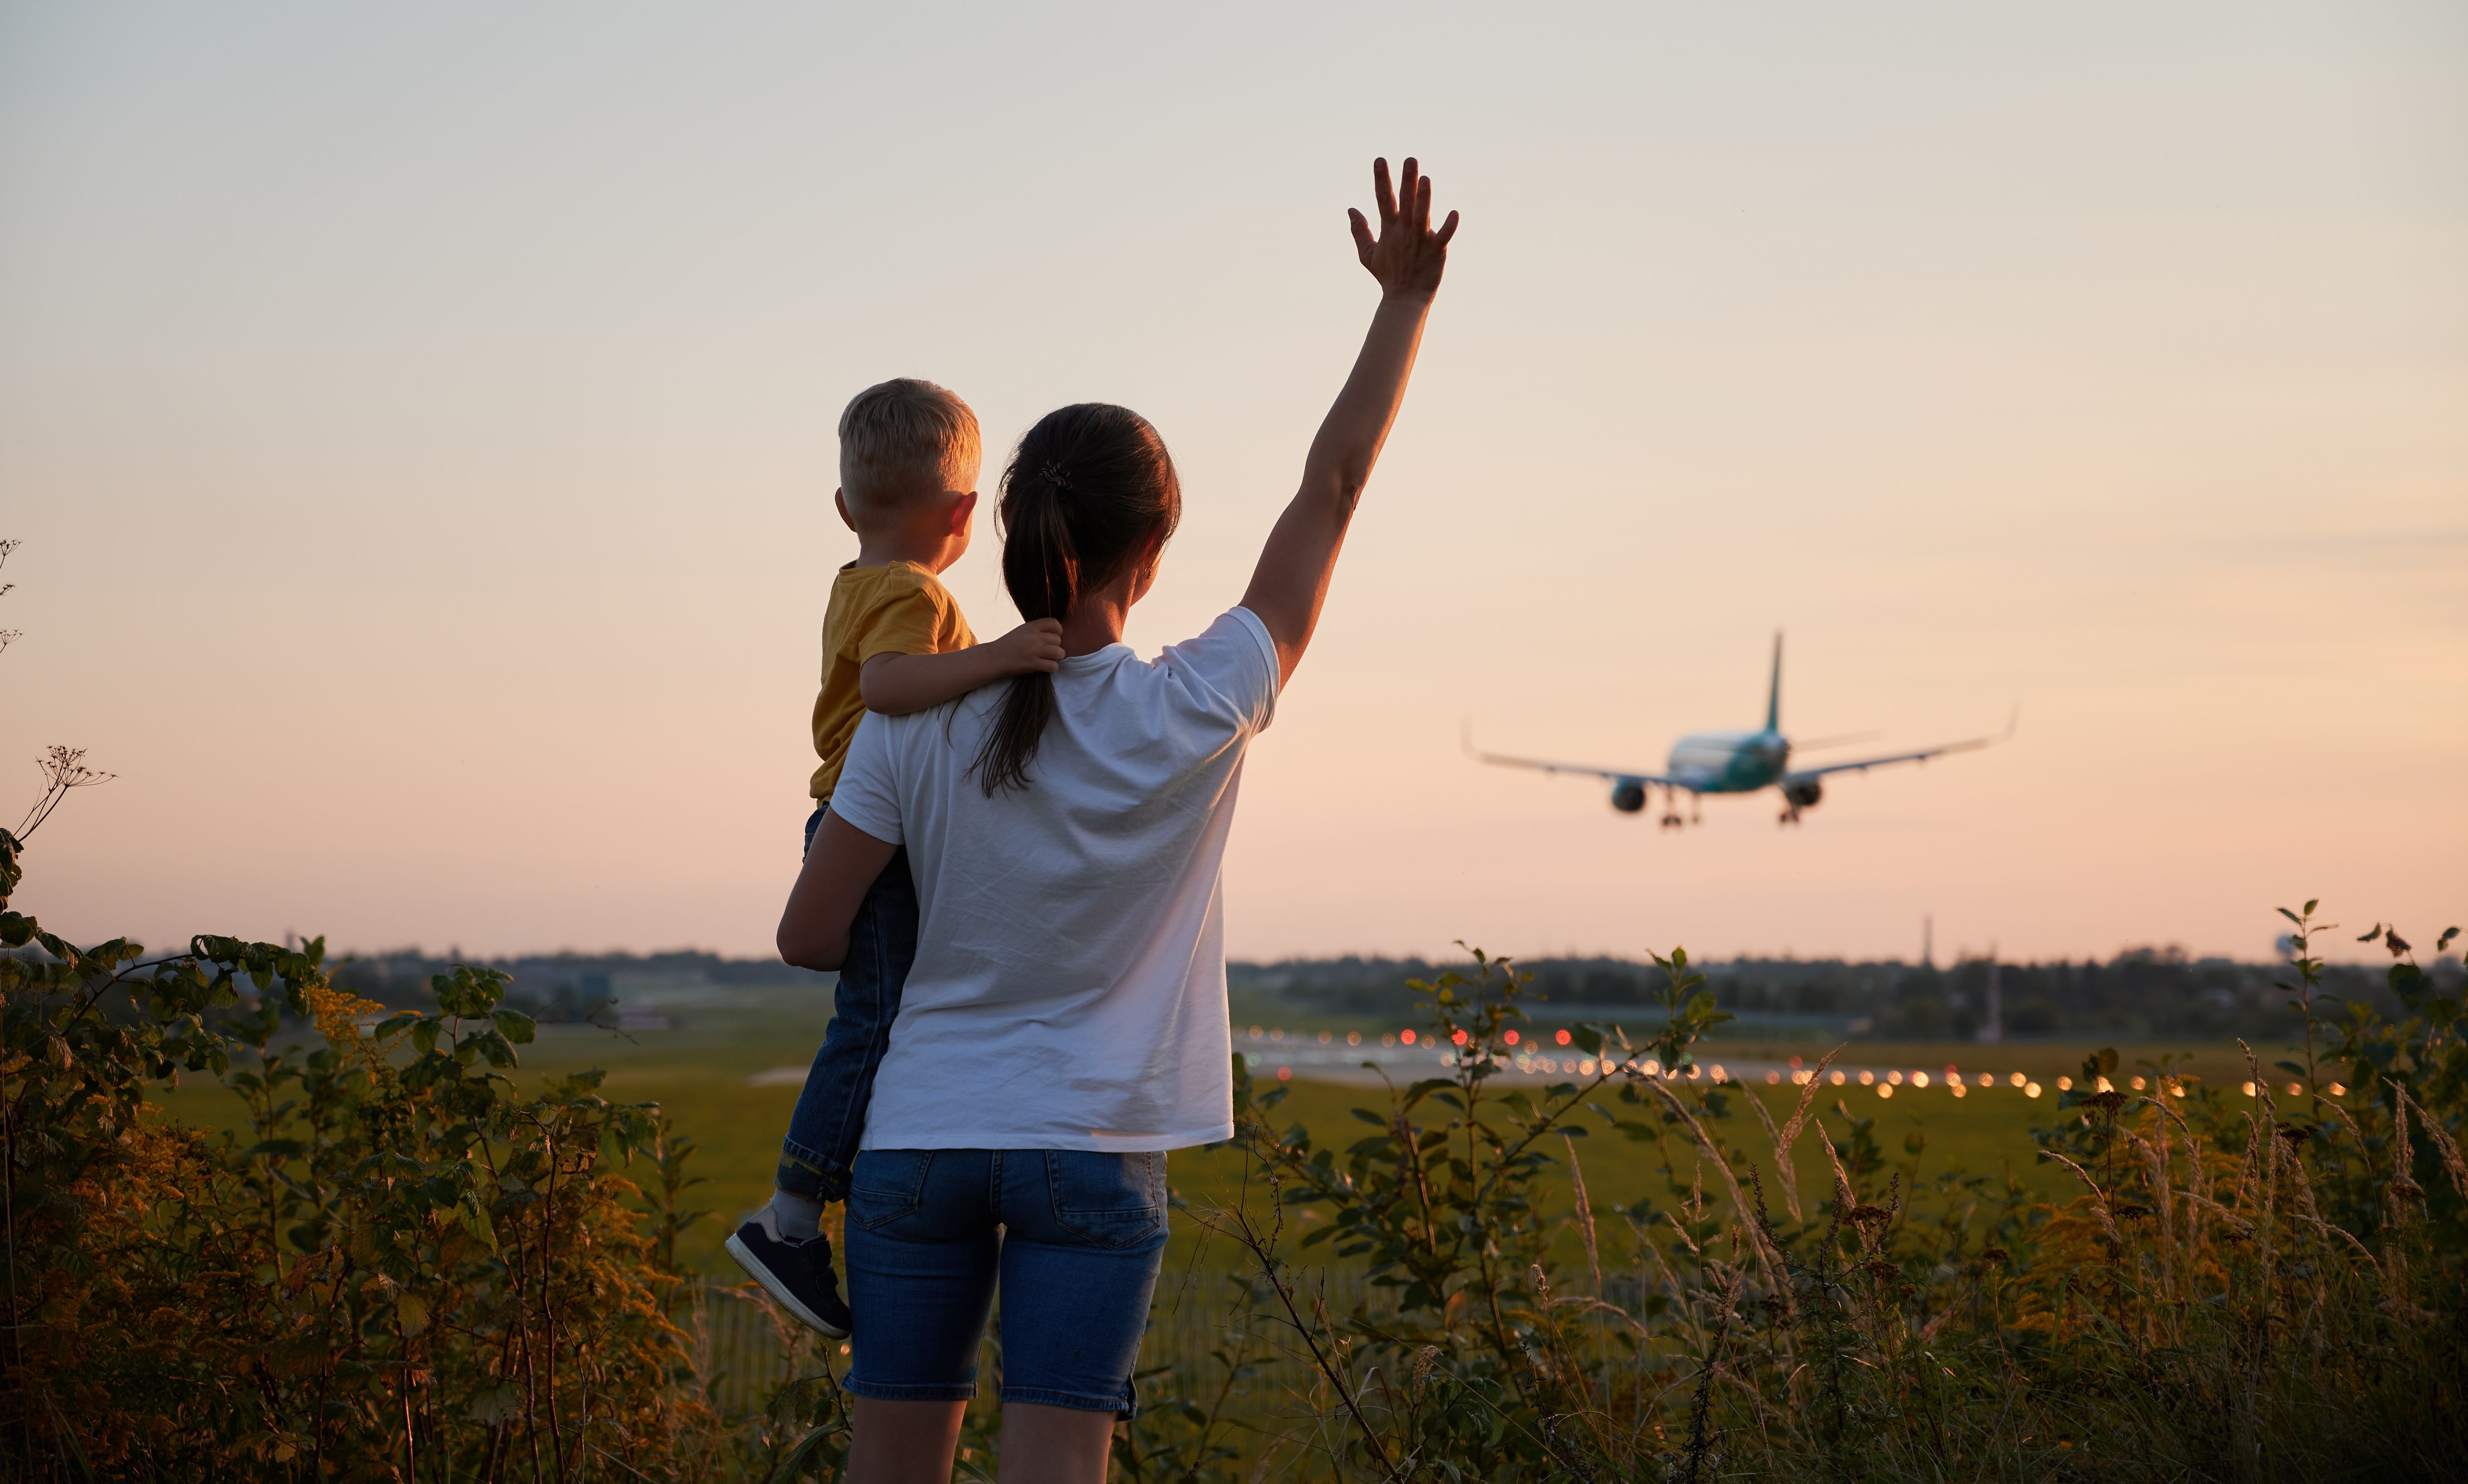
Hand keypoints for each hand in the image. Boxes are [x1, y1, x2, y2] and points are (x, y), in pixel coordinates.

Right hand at [987, 618, 1064, 674]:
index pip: (1054, 623)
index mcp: (1031, 627)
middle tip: (1048, 651)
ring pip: (1059, 652)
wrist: (993, 658)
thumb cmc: (1009, 645)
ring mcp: (1033, 650)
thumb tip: (1056, 633)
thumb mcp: (1022, 630)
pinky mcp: (1032, 664)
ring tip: (1050, 659)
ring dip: (1057, 657)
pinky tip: (1045, 667)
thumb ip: (1037, 630)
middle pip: (1058, 640)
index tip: (1053, 637)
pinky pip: (1053, 666)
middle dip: (1056, 646)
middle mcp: (1033, 637)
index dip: (1058, 630)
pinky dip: (1052, 667)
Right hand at [1349, 157, 1457, 300]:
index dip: (1381, 179)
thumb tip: (1350, 209)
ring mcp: (1421, 240)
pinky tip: (1454, 213)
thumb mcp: (1367, 255)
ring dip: (1424, 198)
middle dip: (1407, 180)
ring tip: (1426, 179)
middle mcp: (1405, 232)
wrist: (1405, 300)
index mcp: (1389, 229)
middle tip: (1410, 160)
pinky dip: (1449, 226)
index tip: (1380, 159)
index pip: (1383, 199)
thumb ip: (1359, 231)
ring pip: (1422, 215)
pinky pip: (1443, 237)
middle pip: (1406, 202)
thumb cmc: (1388, 276)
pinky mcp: (1436, 251)